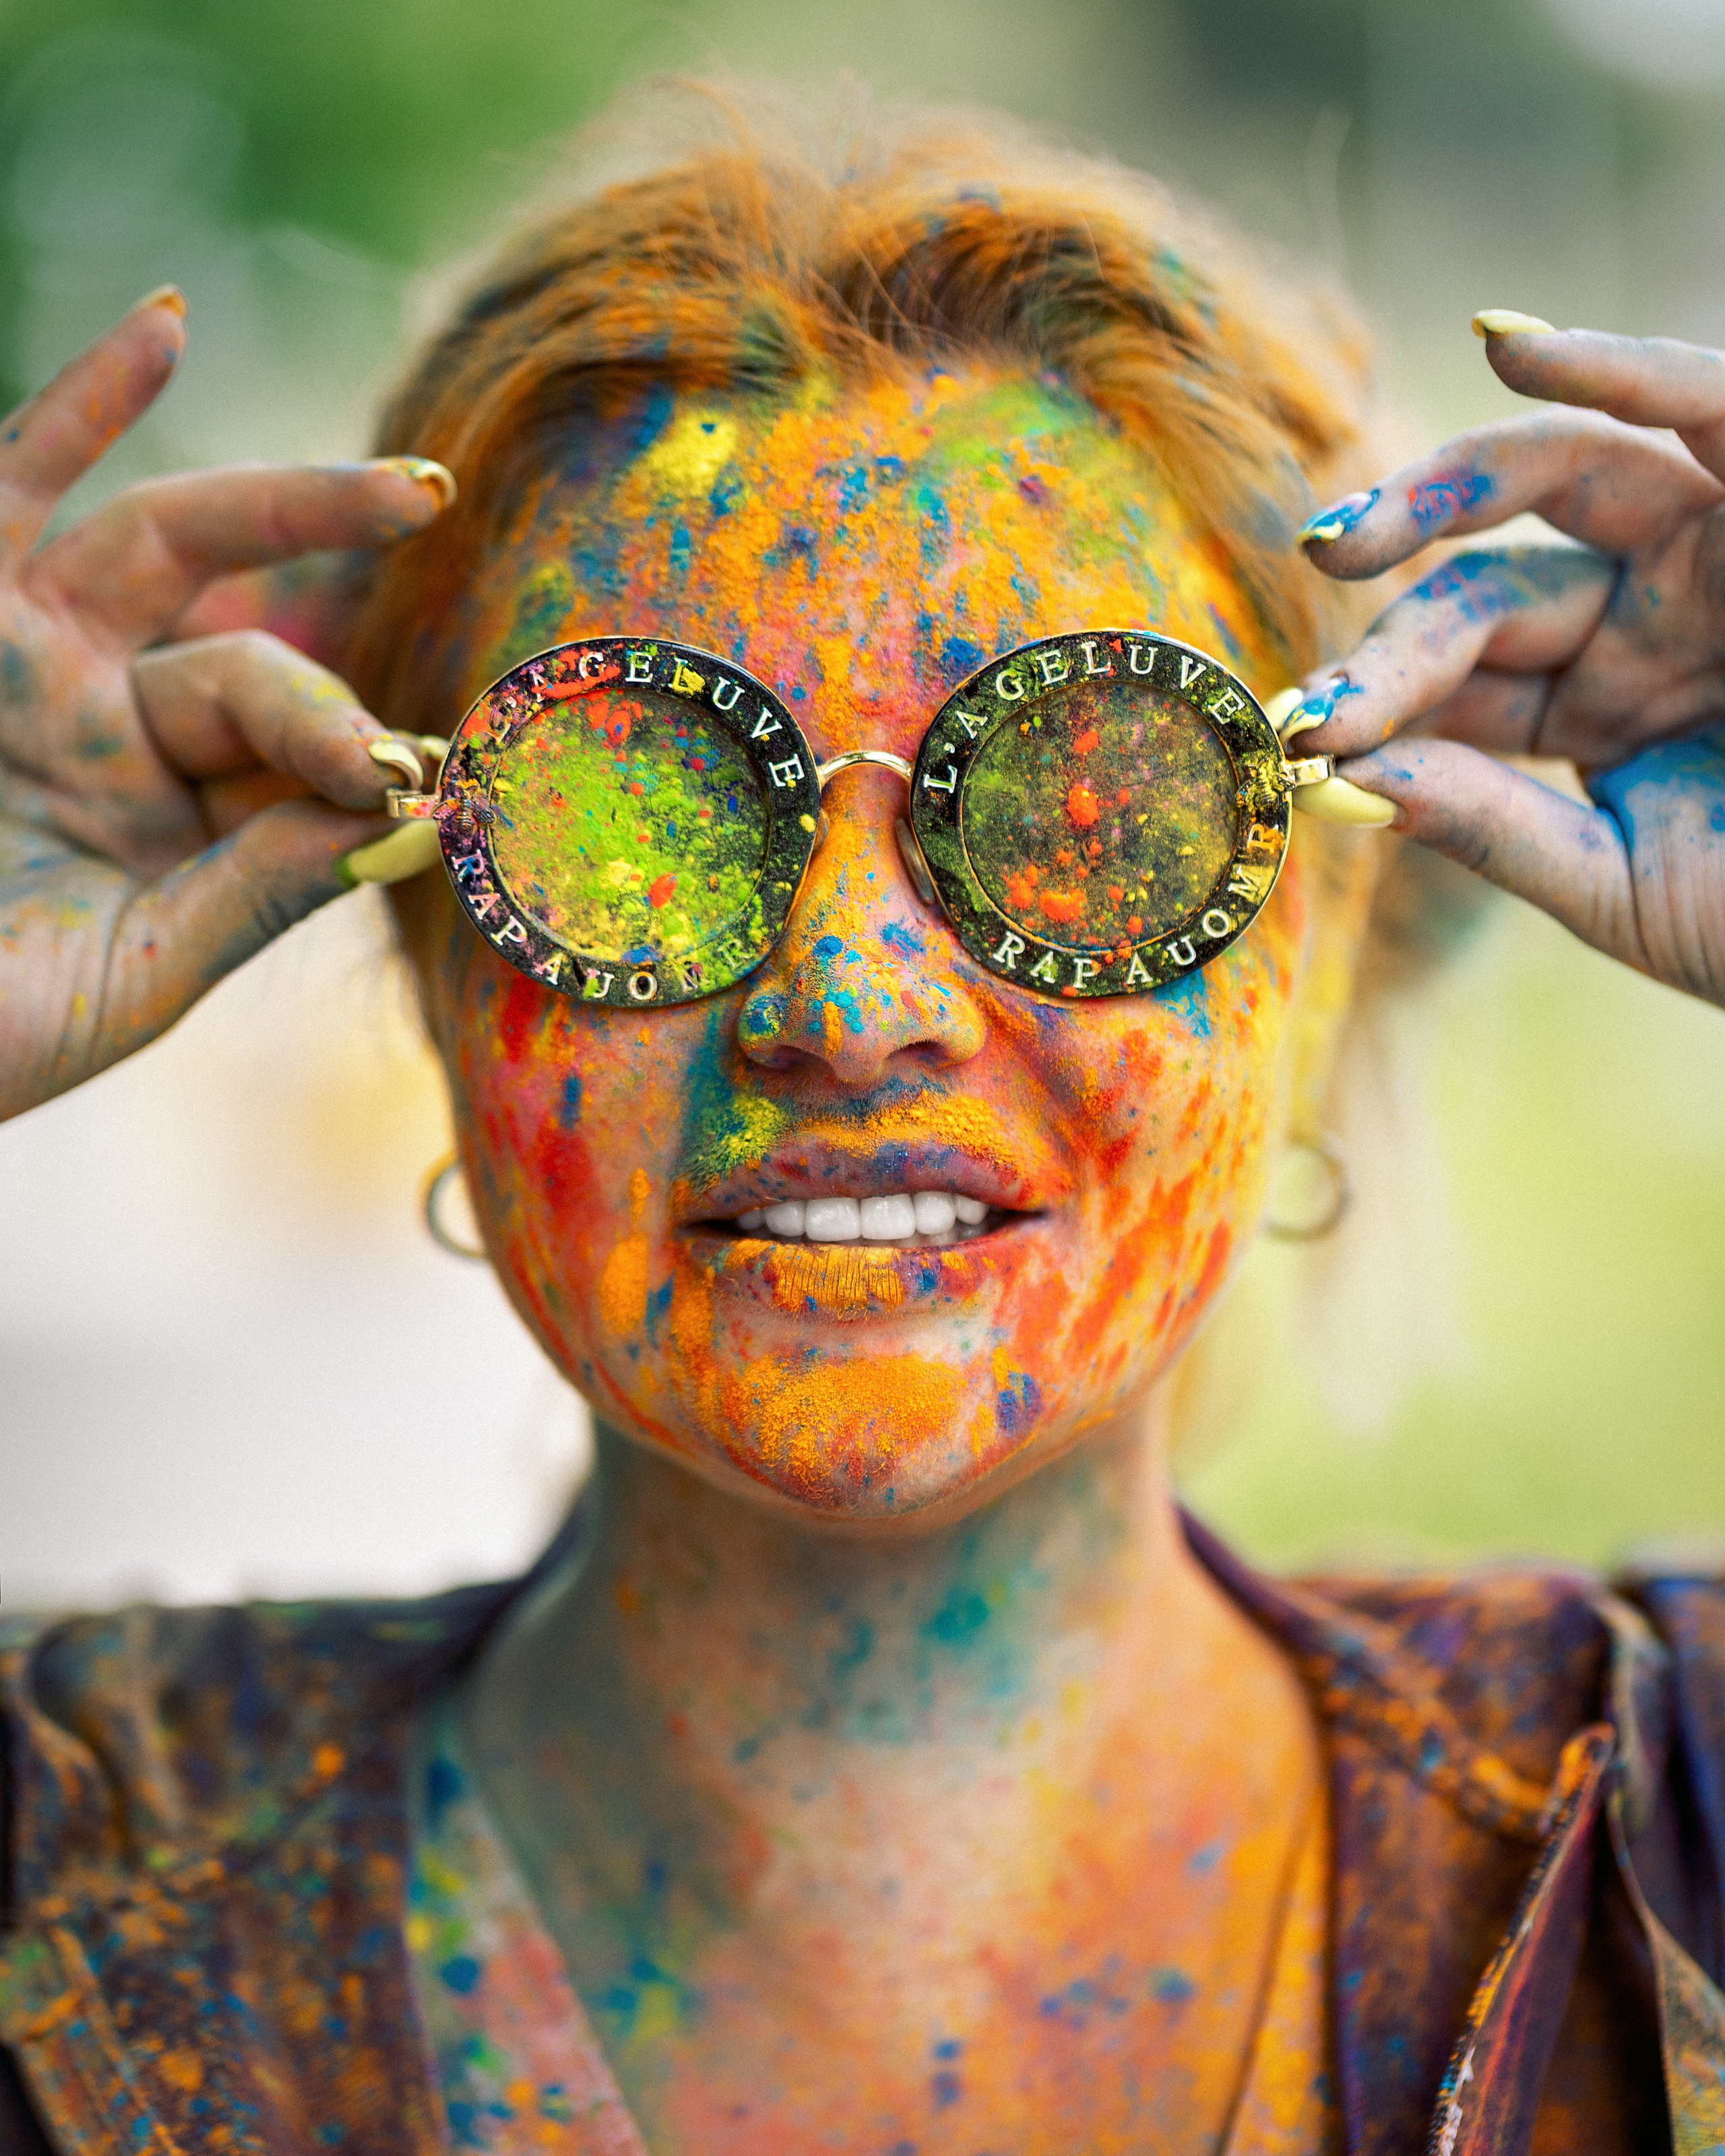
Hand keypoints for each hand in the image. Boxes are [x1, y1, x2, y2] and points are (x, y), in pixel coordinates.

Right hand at [0, 293, 453, 1121]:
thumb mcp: (135, 976)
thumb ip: (257, 897)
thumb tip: (415, 820)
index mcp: (177, 829)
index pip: (291, 767)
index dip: (349, 757)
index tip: (407, 777)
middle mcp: (121, 732)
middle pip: (254, 661)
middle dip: (331, 678)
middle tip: (445, 652)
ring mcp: (39, 663)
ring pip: (170, 553)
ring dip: (287, 507)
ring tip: (417, 492)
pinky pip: (15, 488)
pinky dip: (82, 406)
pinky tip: (166, 328)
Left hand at [1290, 319, 1724, 1008]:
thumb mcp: (1628, 889)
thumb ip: (1496, 831)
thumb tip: (1346, 785)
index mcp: (1599, 711)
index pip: (1460, 689)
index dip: (1376, 706)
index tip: (1297, 744)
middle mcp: (1641, 617)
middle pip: (1487, 594)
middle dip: (1394, 642)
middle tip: (1314, 706)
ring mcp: (1710, 551)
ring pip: (1561, 479)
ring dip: (1444, 490)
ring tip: (1338, 537)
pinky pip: (1703, 404)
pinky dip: (1619, 366)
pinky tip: (1506, 340)